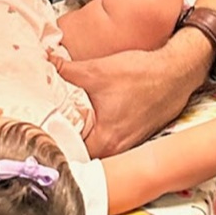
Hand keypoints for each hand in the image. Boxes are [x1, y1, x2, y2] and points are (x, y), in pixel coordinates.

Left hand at [57, 40, 206, 158]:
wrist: (178, 72)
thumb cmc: (145, 75)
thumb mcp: (98, 70)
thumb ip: (66, 70)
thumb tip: (45, 61)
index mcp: (104, 141)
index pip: (67, 152)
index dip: (50, 142)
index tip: (36, 132)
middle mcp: (115, 149)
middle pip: (79, 151)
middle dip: (63, 137)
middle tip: (45, 122)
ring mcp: (126, 145)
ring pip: (93, 146)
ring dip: (80, 134)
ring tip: (62, 119)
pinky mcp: (133, 136)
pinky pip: (107, 139)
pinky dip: (96, 130)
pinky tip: (89, 115)